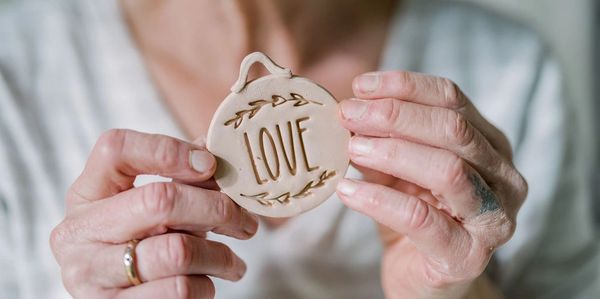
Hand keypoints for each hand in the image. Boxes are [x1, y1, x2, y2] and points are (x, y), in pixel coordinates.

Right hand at [50, 129, 257, 298]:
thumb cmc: (136, 245)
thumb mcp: (147, 208)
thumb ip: (179, 178)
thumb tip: (218, 153)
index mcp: (86, 194)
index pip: (117, 149)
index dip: (169, 150)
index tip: (211, 165)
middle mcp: (79, 232)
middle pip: (160, 200)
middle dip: (216, 208)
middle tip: (245, 221)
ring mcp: (90, 274)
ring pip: (178, 251)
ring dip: (219, 255)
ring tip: (232, 261)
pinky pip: (179, 290)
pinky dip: (205, 286)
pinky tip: (207, 283)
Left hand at [336, 72, 526, 298]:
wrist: (425, 281)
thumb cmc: (416, 216)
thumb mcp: (399, 170)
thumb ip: (385, 140)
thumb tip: (351, 109)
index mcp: (490, 145)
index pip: (452, 99)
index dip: (405, 86)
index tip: (360, 86)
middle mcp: (503, 177)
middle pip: (453, 129)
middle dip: (394, 116)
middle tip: (348, 114)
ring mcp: (493, 219)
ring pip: (447, 169)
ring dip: (392, 152)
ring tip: (351, 148)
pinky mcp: (467, 255)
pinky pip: (421, 219)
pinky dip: (379, 200)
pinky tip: (347, 190)